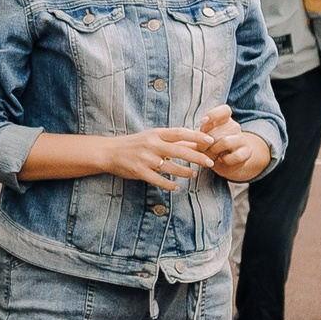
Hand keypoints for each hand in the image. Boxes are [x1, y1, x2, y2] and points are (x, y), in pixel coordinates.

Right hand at [100, 127, 214, 188]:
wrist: (109, 152)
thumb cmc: (134, 144)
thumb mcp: (152, 137)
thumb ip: (171, 140)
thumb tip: (194, 143)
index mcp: (156, 134)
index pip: (180, 133)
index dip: (197, 136)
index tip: (210, 141)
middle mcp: (152, 145)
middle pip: (180, 151)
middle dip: (197, 157)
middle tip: (210, 162)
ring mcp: (145, 159)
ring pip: (171, 167)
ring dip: (185, 172)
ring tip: (193, 174)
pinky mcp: (139, 172)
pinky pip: (158, 180)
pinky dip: (169, 184)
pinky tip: (176, 186)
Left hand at [196, 104, 270, 181]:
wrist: (226, 163)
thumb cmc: (212, 149)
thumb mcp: (203, 140)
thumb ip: (200, 135)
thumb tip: (194, 135)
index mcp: (224, 120)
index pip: (224, 110)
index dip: (213, 114)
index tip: (202, 122)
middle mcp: (234, 127)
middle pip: (217, 130)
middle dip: (205, 142)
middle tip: (204, 149)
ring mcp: (242, 139)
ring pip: (225, 141)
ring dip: (214, 151)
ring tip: (213, 155)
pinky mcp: (247, 152)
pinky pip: (236, 155)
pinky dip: (226, 160)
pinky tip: (223, 160)